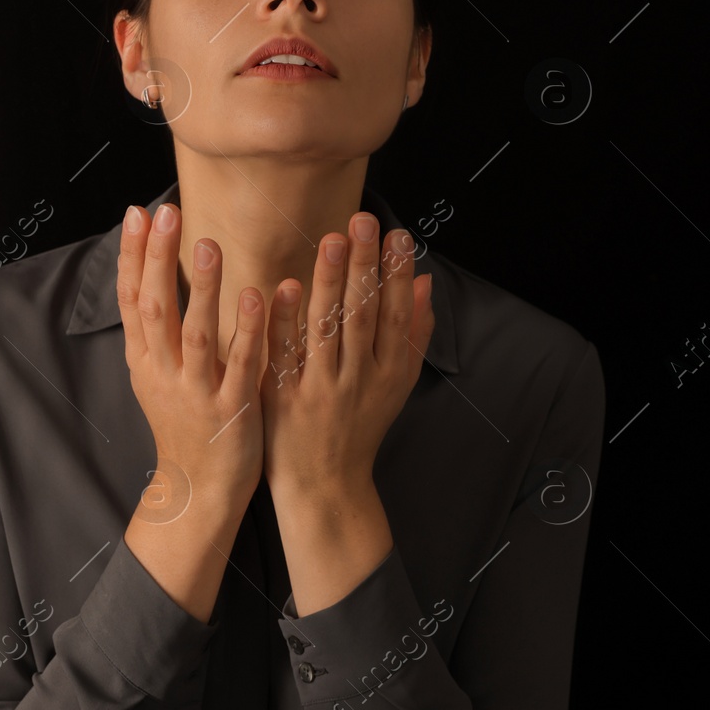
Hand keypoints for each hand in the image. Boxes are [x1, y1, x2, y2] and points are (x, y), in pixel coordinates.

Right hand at [116, 202, 266, 512]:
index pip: (131, 299)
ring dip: (202, 288)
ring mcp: (196, 393)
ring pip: (195, 334)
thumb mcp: (159, 377)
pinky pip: (238, 366)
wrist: (199, 492)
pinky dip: (246, 331)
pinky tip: (256, 296)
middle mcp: (163, 374)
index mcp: (145, 361)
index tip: (138, 213)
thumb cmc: (186, 424)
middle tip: (166, 214)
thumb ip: (158, 330)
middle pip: (155, 308)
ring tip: (210, 244)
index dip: (134, 256)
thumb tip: (151, 270)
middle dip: (158, 259)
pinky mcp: (230, 412)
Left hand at [261, 212, 433, 501]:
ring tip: (332, 240)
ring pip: (326, 328)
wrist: (325, 487)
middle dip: (365, 266)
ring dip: (329, 282)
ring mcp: (320, 389)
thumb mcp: (397, 385)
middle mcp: (357, 379)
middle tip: (363, 221)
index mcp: (388, 373)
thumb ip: (413, 333)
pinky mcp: (284, 400)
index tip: (398, 234)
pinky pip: (284, 354)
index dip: (398, 274)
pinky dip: (284, 320)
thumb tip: (425, 283)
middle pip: (363, 315)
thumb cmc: (359, 428)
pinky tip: (285, 286)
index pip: (396, 315)